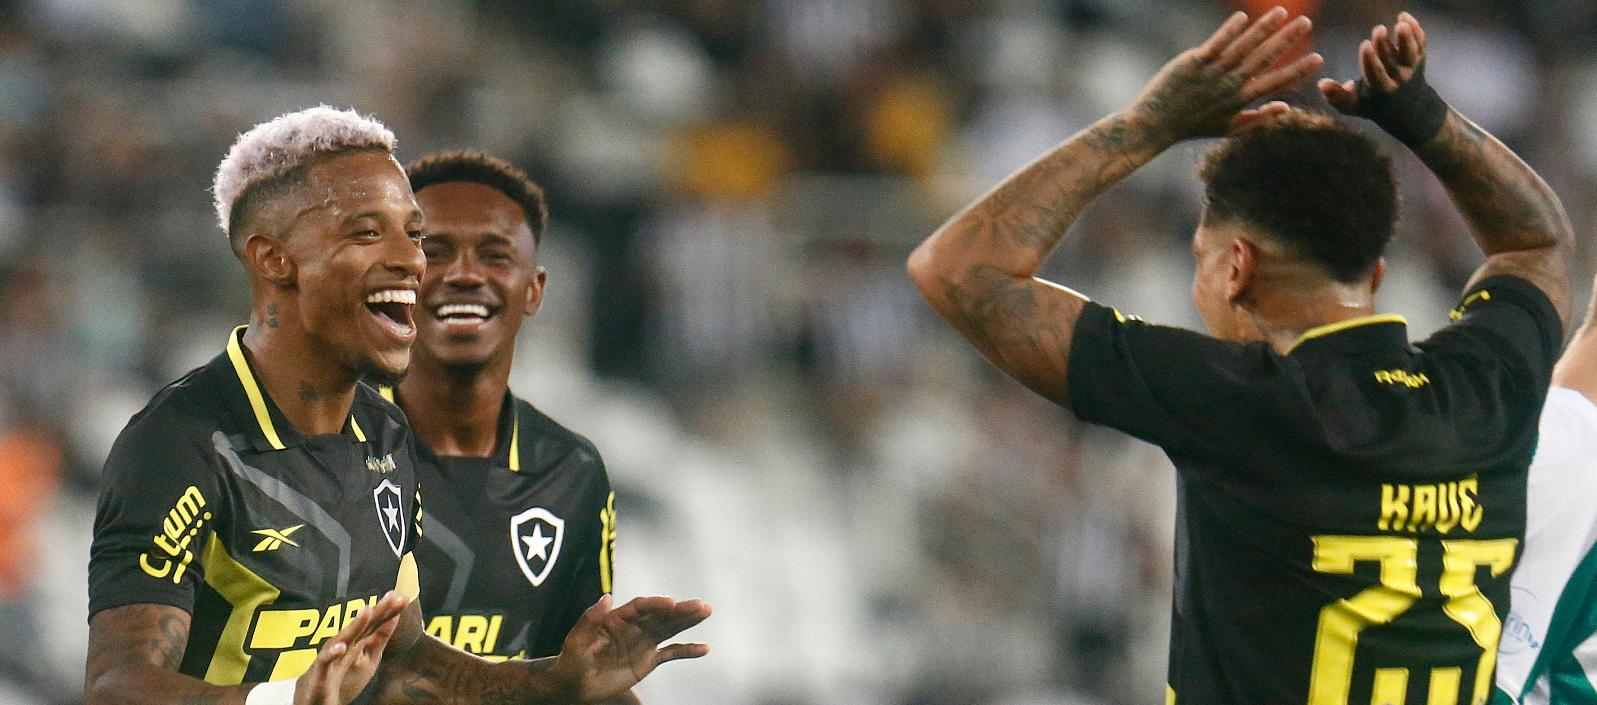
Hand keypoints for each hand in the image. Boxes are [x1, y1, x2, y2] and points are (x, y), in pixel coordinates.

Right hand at [294, 591, 409, 704]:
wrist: (312, 699)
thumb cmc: (339, 676)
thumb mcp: (366, 658)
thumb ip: (378, 639)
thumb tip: (393, 618)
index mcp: (356, 642)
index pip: (375, 624)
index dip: (389, 612)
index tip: (405, 598)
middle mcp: (344, 645)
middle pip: (362, 626)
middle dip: (377, 611)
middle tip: (392, 596)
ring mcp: (332, 657)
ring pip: (344, 639)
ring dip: (355, 625)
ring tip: (367, 610)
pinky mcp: (321, 672)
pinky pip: (325, 662)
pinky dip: (332, 654)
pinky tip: (341, 647)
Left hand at [548, 595, 711, 701]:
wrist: (573, 685)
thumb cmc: (571, 661)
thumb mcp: (575, 641)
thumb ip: (589, 619)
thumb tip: (606, 597)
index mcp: (616, 619)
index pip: (640, 607)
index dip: (656, 604)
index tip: (671, 603)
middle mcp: (633, 627)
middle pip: (660, 615)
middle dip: (681, 610)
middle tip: (700, 605)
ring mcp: (643, 642)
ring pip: (669, 629)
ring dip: (688, 621)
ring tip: (706, 611)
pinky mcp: (648, 659)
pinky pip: (671, 653)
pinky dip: (687, 650)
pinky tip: (704, 648)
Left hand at [1129, 7, 1321, 142]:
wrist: (1155, 124)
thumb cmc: (1193, 125)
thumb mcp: (1228, 128)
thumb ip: (1258, 118)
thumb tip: (1286, 107)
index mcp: (1240, 100)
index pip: (1275, 83)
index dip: (1298, 70)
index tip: (1318, 58)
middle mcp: (1229, 85)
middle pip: (1263, 58)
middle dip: (1286, 40)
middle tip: (1307, 22)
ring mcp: (1211, 73)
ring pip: (1243, 47)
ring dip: (1263, 29)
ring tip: (1282, 12)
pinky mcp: (1193, 63)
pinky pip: (1215, 44)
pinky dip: (1229, 32)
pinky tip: (1244, 18)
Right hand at [1318, 12, 1426, 115]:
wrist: (1409, 108)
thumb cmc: (1372, 104)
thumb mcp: (1353, 105)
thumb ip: (1336, 96)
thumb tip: (1321, 83)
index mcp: (1382, 90)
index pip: (1377, 75)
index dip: (1371, 60)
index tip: (1365, 45)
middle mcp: (1399, 79)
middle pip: (1393, 60)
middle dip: (1385, 45)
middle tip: (1378, 29)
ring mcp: (1412, 67)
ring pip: (1412, 52)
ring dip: (1407, 38)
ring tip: (1400, 23)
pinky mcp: (1420, 56)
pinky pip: (1420, 42)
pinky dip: (1415, 29)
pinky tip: (1403, 17)